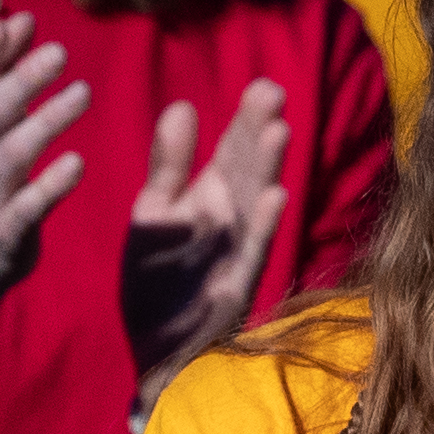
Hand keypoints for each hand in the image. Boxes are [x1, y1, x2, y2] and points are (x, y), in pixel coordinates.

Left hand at [119, 78, 292, 412]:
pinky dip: (263, 224)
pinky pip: (252, 250)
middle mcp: (230, 219)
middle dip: (260, 133)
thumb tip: (182, 106)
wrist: (156, 347)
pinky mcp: (236, 284)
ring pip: (256, 203)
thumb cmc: (158, 278)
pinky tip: (273, 196)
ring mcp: (236, 251)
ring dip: (267, 169)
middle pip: (248, 169)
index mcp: (209, 197)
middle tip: (272, 93)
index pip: (233, 150)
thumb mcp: (155, 213)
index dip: (247, 120)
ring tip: (278, 131)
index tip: (264, 85)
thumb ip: (168, 164)